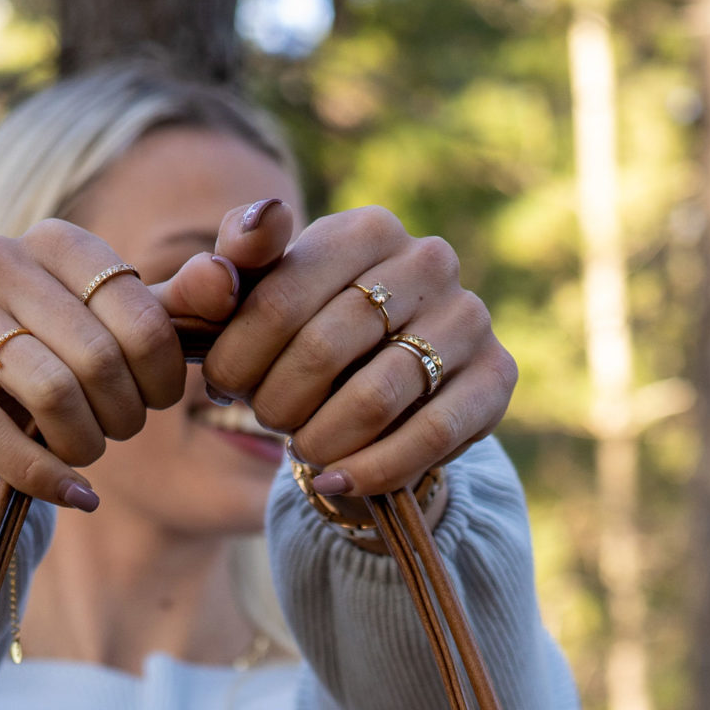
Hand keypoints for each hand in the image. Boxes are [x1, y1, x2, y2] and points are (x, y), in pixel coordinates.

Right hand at [0, 197, 298, 523]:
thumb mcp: (122, 336)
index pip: (140, 312)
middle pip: (97, 357)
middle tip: (120, 432)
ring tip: (87, 452)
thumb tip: (224, 280)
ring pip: (49, 392)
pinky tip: (71, 492)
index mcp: (57, 240)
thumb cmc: (59, 367)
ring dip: (85, 444)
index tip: (158, 400)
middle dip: (123, 415)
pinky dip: (44, 475)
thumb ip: (175, 310)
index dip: (162, 375)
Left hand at [204, 208, 516, 498]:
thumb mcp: (260, 296)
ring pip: (375, 398)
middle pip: (324, 350)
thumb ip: (222, 276)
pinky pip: (429, 437)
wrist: (388, 386)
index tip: (224, 388)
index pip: (278, 298)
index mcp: (366, 228)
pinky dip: (372, 471)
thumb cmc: (309, 332)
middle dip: (278, 402)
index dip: (237, 357)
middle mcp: (428, 260)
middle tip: (267, 420)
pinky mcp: (497, 376)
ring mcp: (469, 318)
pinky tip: (336, 482)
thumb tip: (212, 279)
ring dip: (321, 440)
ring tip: (303, 448)